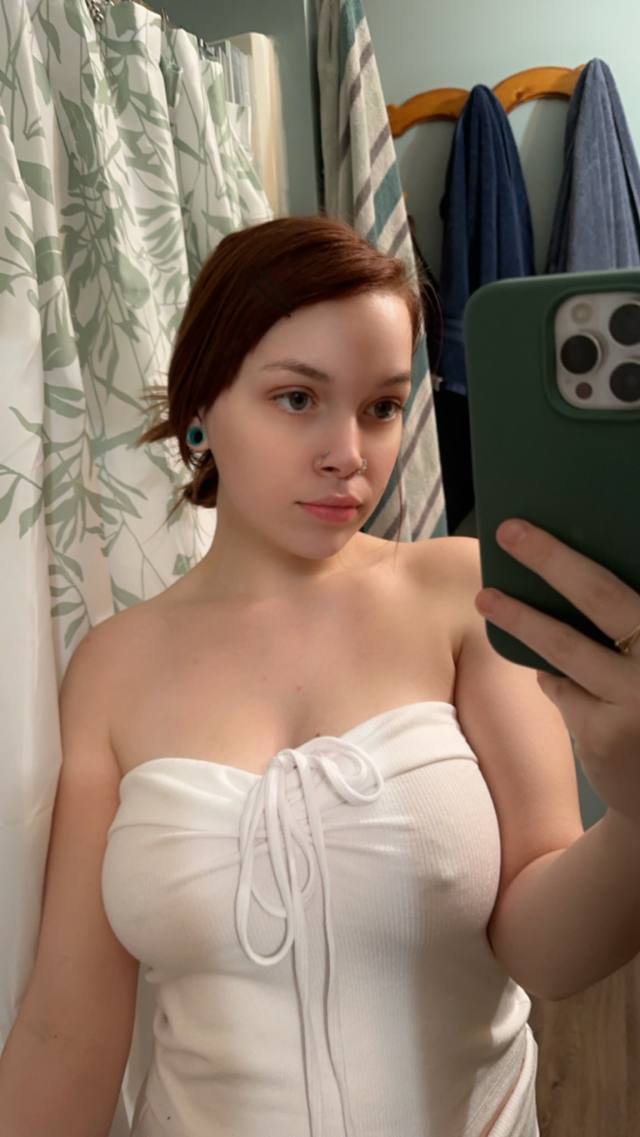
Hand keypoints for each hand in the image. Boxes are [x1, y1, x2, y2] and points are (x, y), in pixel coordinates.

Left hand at [474, 519, 639, 825]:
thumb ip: (628, 623)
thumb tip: (568, 573)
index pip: (624, 583)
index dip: (583, 550)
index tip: (553, 520)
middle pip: (600, 595)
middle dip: (551, 557)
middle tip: (510, 531)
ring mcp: (637, 699)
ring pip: (565, 647)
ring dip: (521, 618)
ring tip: (487, 598)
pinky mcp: (605, 735)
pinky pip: (562, 689)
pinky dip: (553, 678)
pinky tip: (550, 674)